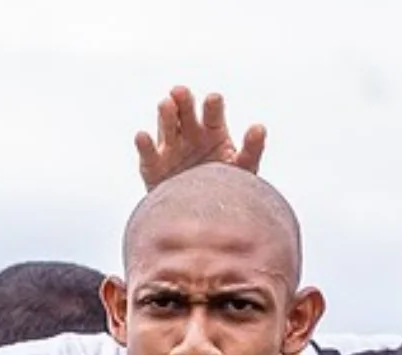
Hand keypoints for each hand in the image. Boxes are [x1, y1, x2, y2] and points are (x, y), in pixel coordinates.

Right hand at [135, 86, 266, 190]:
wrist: (204, 215)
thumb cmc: (226, 186)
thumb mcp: (243, 168)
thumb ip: (252, 149)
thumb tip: (259, 127)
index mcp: (213, 130)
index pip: (213, 113)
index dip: (212, 106)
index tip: (214, 99)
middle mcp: (190, 133)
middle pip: (185, 112)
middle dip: (184, 101)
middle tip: (181, 92)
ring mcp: (171, 147)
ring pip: (166, 125)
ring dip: (165, 114)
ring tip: (167, 105)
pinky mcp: (153, 165)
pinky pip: (148, 153)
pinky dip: (144, 144)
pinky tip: (143, 136)